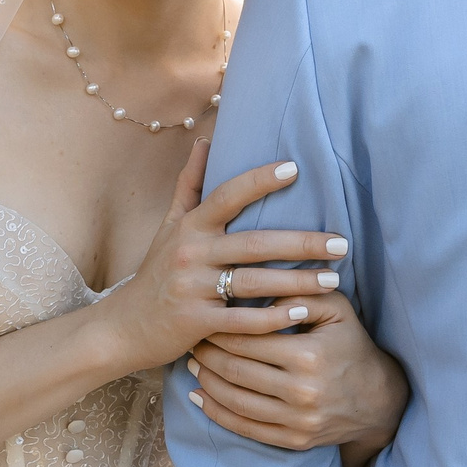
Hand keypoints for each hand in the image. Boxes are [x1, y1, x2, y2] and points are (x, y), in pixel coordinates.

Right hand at [88, 139, 350, 377]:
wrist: (124, 326)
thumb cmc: (156, 273)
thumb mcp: (169, 226)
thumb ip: (190, 184)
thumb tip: (206, 139)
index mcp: (189, 227)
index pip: (227, 195)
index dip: (259, 180)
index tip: (295, 169)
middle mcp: (190, 253)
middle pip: (254, 243)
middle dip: (302, 244)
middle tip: (342, 244)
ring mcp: (193, 289)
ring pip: (254, 283)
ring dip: (298, 282)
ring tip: (334, 280)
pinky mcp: (196, 323)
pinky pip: (242, 321)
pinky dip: (273, 318)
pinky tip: (303, 313)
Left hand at [185, 291, 407, 466]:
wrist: (378, 399)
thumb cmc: (350, 344)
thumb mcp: (336, 309)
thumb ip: (300, 293)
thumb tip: (261, 288)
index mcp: (309, 355)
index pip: (249, 340)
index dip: (220, 329)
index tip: (205, 318)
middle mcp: (302, 392)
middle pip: (237, 371)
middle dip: (208, 355)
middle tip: (192, 341)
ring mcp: (298, 421)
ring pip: (236, 401)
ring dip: (207, 382)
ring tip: (193, 365)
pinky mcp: (294, 441)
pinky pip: (246, 429)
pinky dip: (217, 413)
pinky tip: (200, 397)